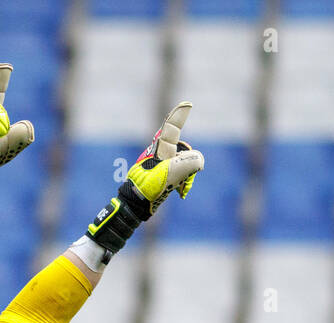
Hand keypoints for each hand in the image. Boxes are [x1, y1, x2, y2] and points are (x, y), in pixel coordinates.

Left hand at [83, 102, 205, 259]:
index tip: (187, 105)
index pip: (171, 128)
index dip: (179, 116)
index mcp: (159, 149)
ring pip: (184, 164)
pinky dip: (183, 183)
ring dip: (187, 177)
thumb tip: (198, 160)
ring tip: (180, 189)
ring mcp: (162, 164)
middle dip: (189, 163)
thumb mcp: (170, 174)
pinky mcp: (164, 175)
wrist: (135, 206)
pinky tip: (179, 193)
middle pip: (184, 150)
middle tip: (185, 179)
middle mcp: (161, 153)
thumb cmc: (147, 188)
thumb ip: (189, 162)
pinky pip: (180, 174)